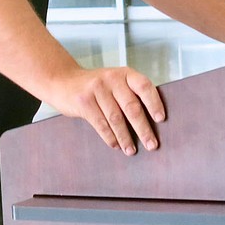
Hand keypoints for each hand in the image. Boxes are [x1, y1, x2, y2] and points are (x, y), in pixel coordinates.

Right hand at [47, 67, 165, 155]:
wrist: (63, 81)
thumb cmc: (97, 86)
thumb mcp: (115, 82)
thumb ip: (130, 94)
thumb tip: (151, 122)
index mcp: (125, 73)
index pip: (144, 86)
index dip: (154, 102)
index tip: (161, 119)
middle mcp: (112, 78)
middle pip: (131, 107)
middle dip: (143, 129)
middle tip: (152, 145)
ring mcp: (97, 89)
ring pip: (116, 118)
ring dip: (125, 138)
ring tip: (132, 151)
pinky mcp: (84, 101)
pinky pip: (100, 123)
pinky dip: (110, 137)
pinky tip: (116, 146)